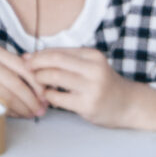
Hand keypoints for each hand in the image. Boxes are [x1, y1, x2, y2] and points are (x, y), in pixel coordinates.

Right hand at [0, 44, 45, 118]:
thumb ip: (15, 67)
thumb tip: (43, 84)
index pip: (23, 69)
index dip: (38, 85)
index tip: (45, 96)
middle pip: (16, 85)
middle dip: (32, 101)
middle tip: (41, 110)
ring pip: (6, 97)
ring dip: (22, 109)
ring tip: (31, 114)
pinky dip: (9, 111)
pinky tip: (15, 114)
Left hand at [26, 46, 155, 131]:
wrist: (129, 105)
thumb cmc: (102, 83)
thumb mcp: (89, 65)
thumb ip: (63, 60)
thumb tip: (27, 56)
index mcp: (93, 56)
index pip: (57, 51)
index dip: (38, 55)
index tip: (26, 59)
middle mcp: (94, 69)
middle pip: (54, 61)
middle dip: (35, 65)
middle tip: (26, 70)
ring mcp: (93, 88)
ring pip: (54, 77)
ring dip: (39, 79)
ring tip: (37, 83)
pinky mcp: (89, 105)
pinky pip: (58, 97)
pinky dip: (47, 95)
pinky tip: (48, 96)